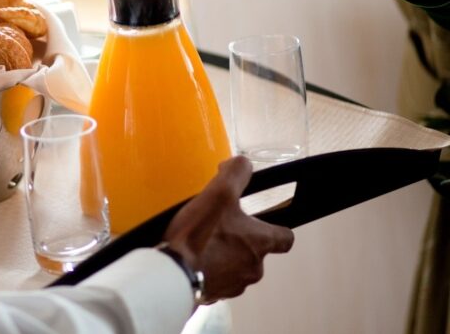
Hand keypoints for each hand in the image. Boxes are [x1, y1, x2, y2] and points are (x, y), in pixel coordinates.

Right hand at [164, 156, 294, 301]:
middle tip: (219, 228)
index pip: (286, 238)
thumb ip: (236, 173)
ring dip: (224, 257)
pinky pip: (216, 281)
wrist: (172, 273)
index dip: (277, 228)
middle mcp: (253, 268)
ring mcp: (234, 285)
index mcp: (260, 243)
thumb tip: (243, 164)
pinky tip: (191, 260)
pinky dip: (208, 271)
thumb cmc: (200, 234)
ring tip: (201, 244)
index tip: (264, 222)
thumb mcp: (219, 192)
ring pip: (236, 268)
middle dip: (241, 242)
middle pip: (257, 253)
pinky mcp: (214, 295)